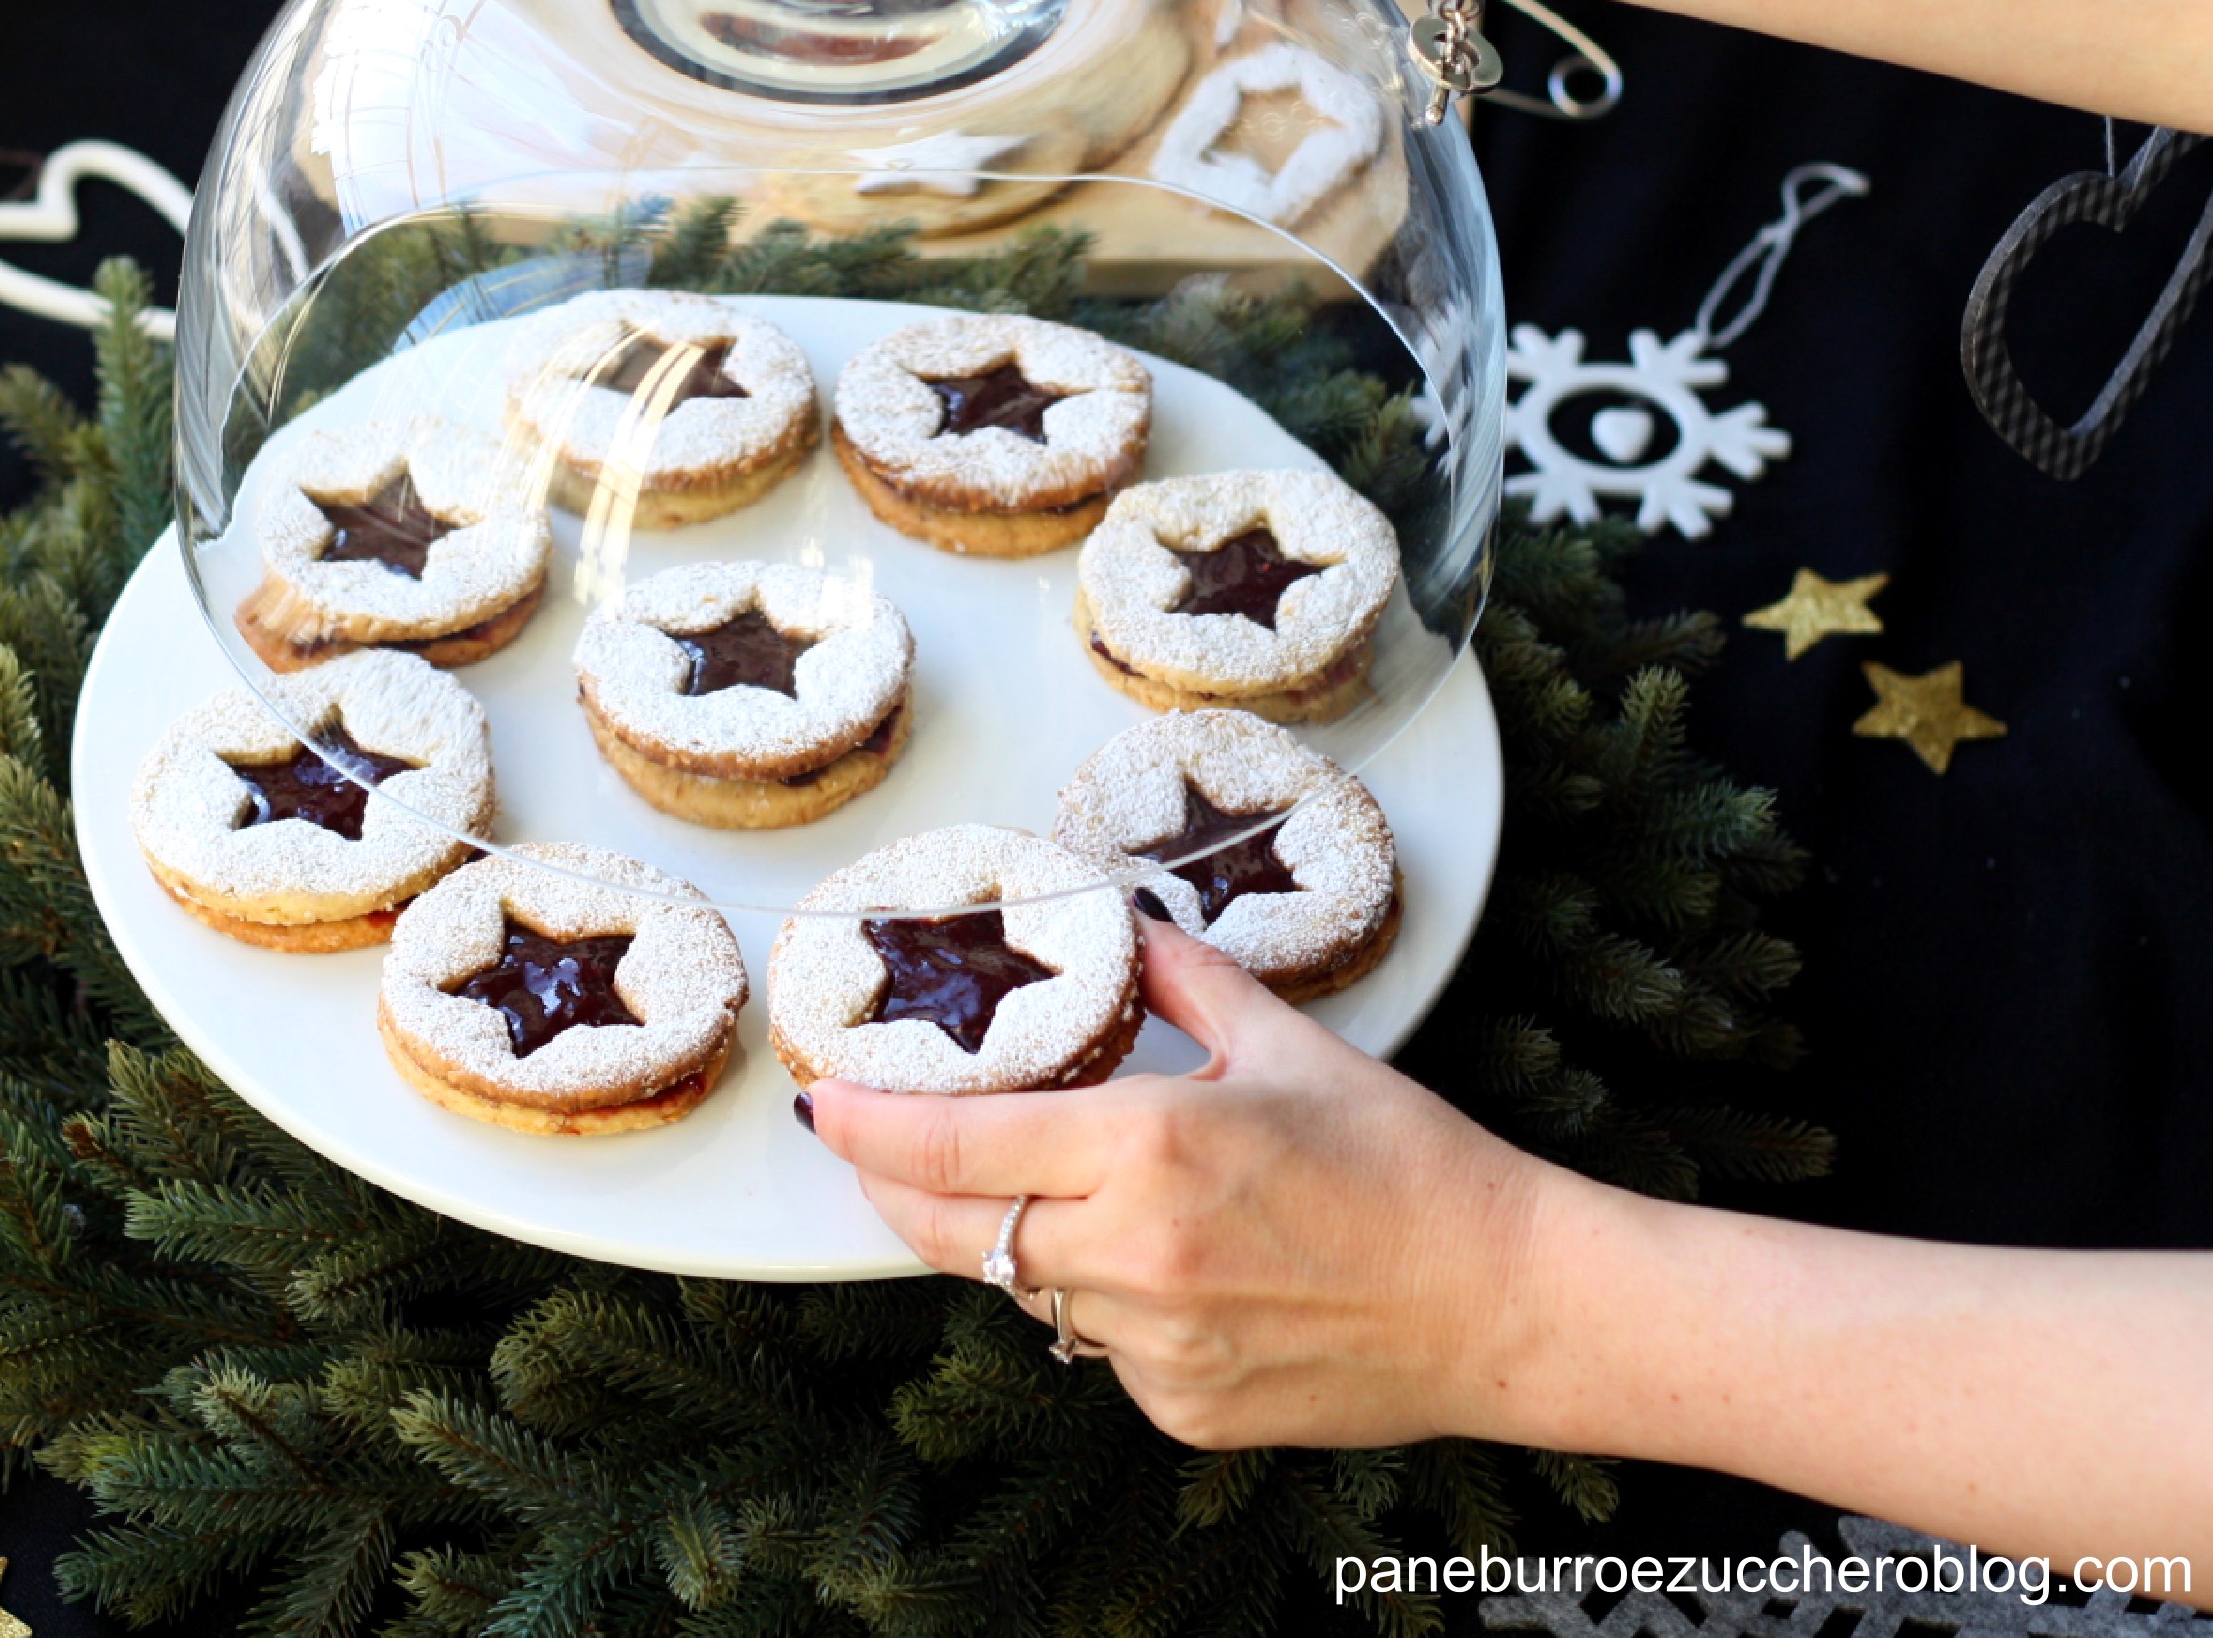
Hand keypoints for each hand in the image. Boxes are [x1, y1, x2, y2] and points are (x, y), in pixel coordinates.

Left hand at [800, 920, 1552, 1449]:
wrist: (1504, 1303)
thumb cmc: (1408, 1165)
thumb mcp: (1287, 1046)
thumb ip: (1183, 978)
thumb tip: (1123, 924)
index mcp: (1147, 1150)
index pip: (956, 1146)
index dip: (872, 1128)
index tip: (827, 1108)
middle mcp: (1132, 1256)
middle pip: (954, 1233)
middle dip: (898, 1192)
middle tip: (876, 1152)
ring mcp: (1154, 1345)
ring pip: (1029, 1292)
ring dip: (1023, 1243)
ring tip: (1078, 1196)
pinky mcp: (1180, 1408)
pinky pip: (1101, 1349)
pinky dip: (1108, 1305)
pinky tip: (1180, 1271)